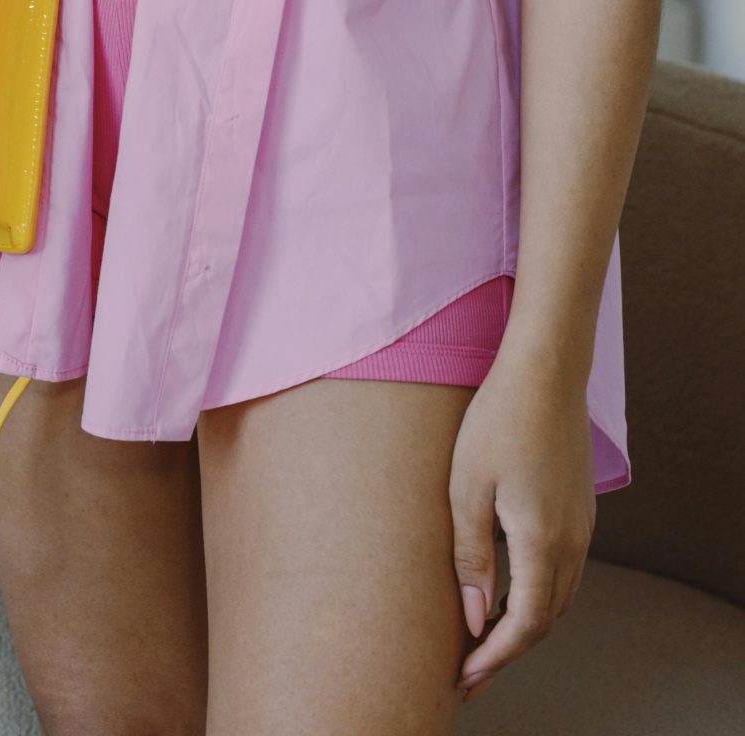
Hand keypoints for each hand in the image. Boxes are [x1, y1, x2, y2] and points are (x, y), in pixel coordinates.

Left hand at [449, 340, 595, 700]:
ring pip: (558, 597)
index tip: (465, 677)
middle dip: (508, 650)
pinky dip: (538, 594)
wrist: (546, 370)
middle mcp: (573, 543)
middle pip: (545, 619)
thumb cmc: (497, 420)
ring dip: (524, 623)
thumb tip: (474, 620)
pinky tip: (509, 590)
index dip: (496, 657)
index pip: (524, 624)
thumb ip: (471, 556)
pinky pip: (565, 571)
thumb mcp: (467, 487)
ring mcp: (582, 526)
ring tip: (484, 638)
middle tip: (469, 671)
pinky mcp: (580, 509)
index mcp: (543, 542)